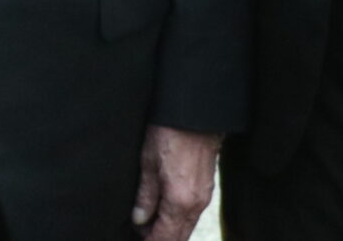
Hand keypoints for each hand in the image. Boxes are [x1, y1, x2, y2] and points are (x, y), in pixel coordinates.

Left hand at [131, 124, 218, 240]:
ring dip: (169, 230)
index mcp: (179, 202)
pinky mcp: (207, 187)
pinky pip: (193, 214)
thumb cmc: (171, 133)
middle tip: (141, 233)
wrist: (197, 113)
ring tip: (148, 223)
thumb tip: (139, 219)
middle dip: (159, 239)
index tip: (135, 237)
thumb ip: (145, 195)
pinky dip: (179, 219)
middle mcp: (196, 204)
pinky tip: (164, 210)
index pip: (164, 238)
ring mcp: (204, 197)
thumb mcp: (148, 162)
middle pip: (178, 237)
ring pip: (187, 227)